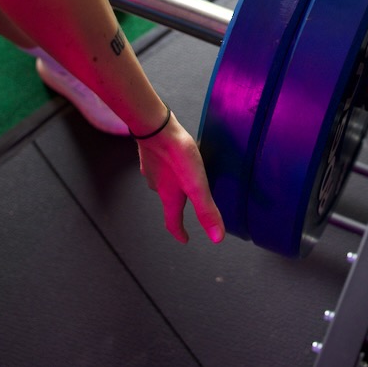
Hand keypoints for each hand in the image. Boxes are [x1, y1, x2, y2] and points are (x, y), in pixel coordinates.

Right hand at [137, 113, 224, 243]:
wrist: (155, 127)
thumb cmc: (176, 156)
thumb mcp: (197, 186)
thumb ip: (207, 210)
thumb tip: (217, 238)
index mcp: (169, 197)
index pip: (172, 222)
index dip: (179, 232)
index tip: (184, 239)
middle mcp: (157, 185)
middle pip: (167, 202)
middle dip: (177, 206)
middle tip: (186, 206)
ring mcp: (151, 168)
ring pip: (162, 183)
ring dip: (172, 185)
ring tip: (183, 180)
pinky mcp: (151, 152)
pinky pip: (160, 165)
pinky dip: (168, 167)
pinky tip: (175, 159)